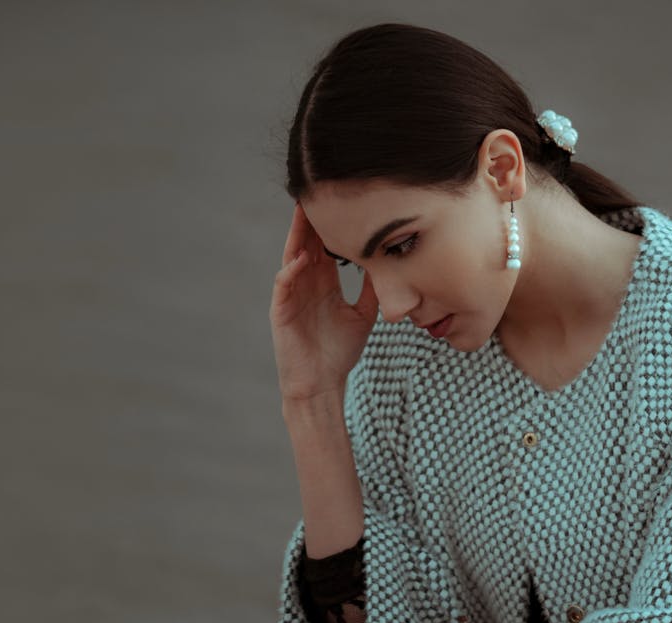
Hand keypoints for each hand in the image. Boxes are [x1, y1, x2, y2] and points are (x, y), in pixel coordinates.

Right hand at [270, 203, 380, 402]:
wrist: (322, 384)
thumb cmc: (339, 352)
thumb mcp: (363, 315)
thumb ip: (372, 289)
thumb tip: (390, 265)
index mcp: (323, 283)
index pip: (325, 245)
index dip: (331, 223)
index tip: (341, 199)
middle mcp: (306, 284)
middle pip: (306, 242)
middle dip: (311, 218)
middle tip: (318, 189)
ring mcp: (292, 295)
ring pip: (292, 256)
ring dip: (297, 234)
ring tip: (303, 210)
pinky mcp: (281, 311)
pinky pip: (284, 285)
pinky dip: (291, 270)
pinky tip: (301, 257)